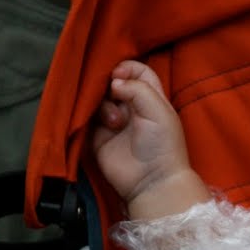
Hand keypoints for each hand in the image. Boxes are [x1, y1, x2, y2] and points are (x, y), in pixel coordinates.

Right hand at [91, 59, 208, 218]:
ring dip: (104, 106)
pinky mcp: (99, 137)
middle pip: (113, 82)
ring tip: (115, 123)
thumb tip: (113, 83)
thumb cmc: (162, 146)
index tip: (120, 75)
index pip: (138, 71)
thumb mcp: (158, 109)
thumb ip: (137, 88)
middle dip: (109, 85)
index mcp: (152, 98)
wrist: (152, 182)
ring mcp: (115, 122)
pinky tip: (103, 124)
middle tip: (112, 94)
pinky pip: (87, 118)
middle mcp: (132, 108)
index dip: (127, 68)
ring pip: (99, 99)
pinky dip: (90, 116)